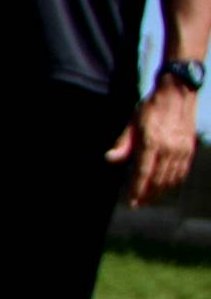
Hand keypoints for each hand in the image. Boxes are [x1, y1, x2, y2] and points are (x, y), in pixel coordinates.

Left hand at [109, 82, 199, 205]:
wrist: (177, 94)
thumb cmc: (151, 108)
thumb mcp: (132, 123)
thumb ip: (123, 144)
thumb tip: (109, 159)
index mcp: (152, 143)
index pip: (143, 173)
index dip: (136, 190)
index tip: (130, 201)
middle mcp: (168, 149)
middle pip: (157, 180)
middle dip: (147, 195)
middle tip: (138, 204)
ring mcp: (181, 150)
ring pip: (170, 179)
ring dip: (160, 192)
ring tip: (149, 199)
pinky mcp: (189, 149)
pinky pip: (182, 171)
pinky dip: (173, 182)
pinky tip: (165, 187)